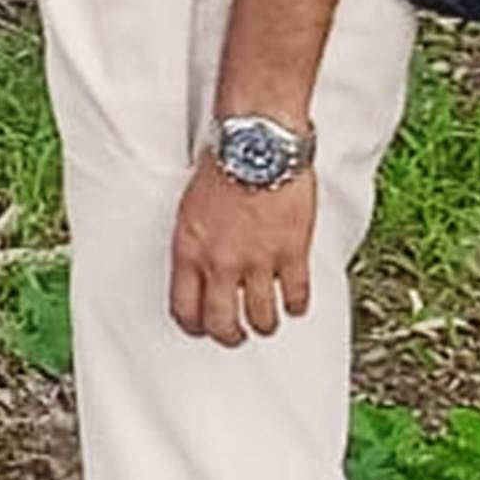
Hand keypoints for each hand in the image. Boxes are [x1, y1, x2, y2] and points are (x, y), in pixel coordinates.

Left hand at [168, 165, 318, 345]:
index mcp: (188, 250)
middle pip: (221, 324)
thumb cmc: (224, 164)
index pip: (184, 309)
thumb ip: (196, 243)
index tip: (202, 327)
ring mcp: (257, 261)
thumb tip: (202, 267)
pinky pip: (295, 297)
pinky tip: (294, 304)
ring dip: (264, 324)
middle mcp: (220, 262)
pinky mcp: (291, 253)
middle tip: (236, 336)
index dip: (194, 326)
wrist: (257, 142)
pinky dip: (296, 305)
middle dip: (230, 336)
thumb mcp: (190, 208)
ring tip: (267, 322)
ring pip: (261, 318)